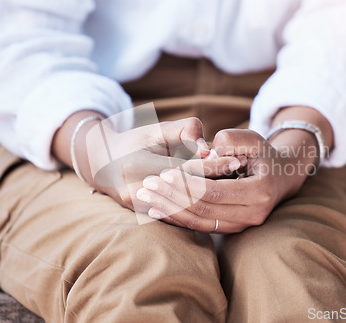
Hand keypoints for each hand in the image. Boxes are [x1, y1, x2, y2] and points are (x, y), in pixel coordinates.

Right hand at [81, 117, 240, 212]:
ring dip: (211, 200)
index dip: (214, 165)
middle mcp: (137, 191)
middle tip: (242, 177)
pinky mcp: (143, 217)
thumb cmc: (136, 141)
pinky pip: (176, 217)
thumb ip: (184, 130)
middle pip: (187, 193)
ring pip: (184, 209)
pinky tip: (218, 204)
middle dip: (217, 184)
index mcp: (139, 165)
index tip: (238, 161)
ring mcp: (138, 209)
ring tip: (235, 192)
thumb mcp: (157, 128)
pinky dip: (198, 210)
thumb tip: (208, 150)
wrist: (103, 162)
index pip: (186, 169)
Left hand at [136, 128, 316, 232]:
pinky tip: (157, 211)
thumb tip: (208, 151)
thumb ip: (231, 139)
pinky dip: (178, 219)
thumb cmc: (262, 153)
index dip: (186, 184)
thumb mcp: (252, 138)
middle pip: (204, 210)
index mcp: (259, 191)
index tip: (162, 174)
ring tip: (146, 200)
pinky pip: (202, 228)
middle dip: (172, 198)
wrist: (280, 176)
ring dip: (171, 211)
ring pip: (200, 223)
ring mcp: (243, 225)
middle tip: (146, 187)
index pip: (214, 191)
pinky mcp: (232, 229)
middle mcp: (253, 214)